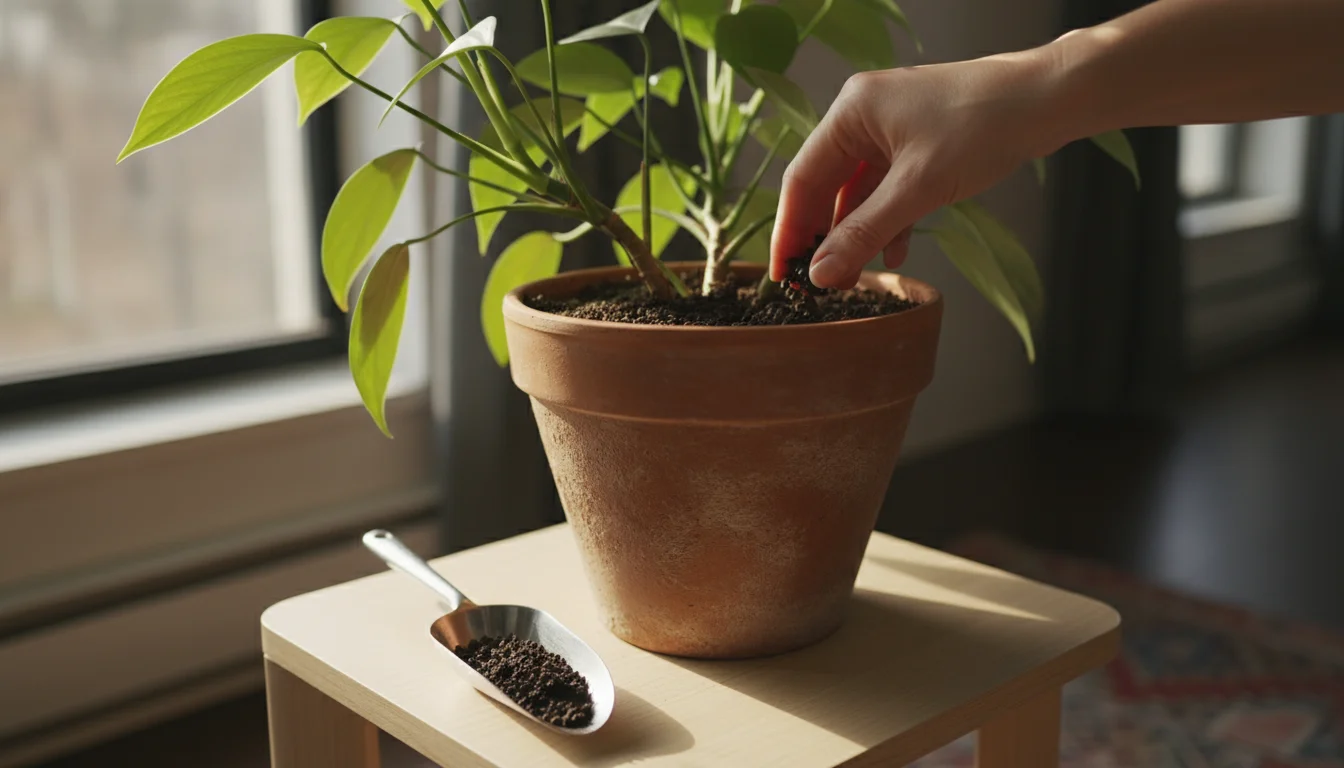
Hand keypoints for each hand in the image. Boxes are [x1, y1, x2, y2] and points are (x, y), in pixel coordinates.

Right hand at [770, 50, 1066, 288]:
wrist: (1047, 100)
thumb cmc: (983, 126)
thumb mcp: (917, 189)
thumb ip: (864, 232)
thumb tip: (820, 272)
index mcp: (851, 112)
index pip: (801, 178)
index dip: (790, 230)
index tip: (783, 274)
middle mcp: (862, 115)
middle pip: (826, 185)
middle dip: (825, 236)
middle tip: (819, 283)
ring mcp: (890, 127)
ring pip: (857, 191)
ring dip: (857, 232)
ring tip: (855, 275)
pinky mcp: (915, 141)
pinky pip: (886, 187)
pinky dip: (887, 219)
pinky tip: (894, 250)